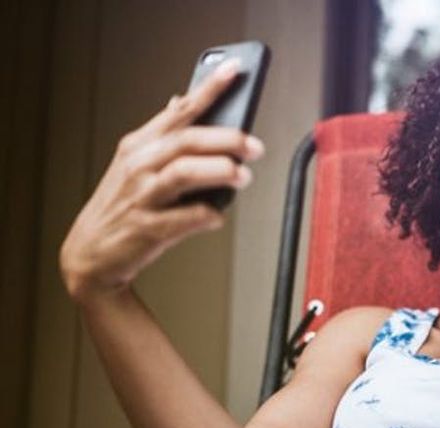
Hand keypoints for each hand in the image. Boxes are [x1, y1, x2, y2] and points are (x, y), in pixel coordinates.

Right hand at [59, 58, 264, 302]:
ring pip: (183, 173)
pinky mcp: (148, 227)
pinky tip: (217, 215)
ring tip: (242, 176)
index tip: (234, 72)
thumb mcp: (135, 163)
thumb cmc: (123, 206)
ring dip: (219, 172)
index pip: (180, 110)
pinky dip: (207, 215)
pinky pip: (184, 218)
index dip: (208, 89)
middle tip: (254, 147)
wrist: (92, 251)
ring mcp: (142, 196)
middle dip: (226, 140)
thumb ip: (162, 135)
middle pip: (186, 141)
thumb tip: (180, 101)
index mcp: (140, 144)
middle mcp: (139, 165)